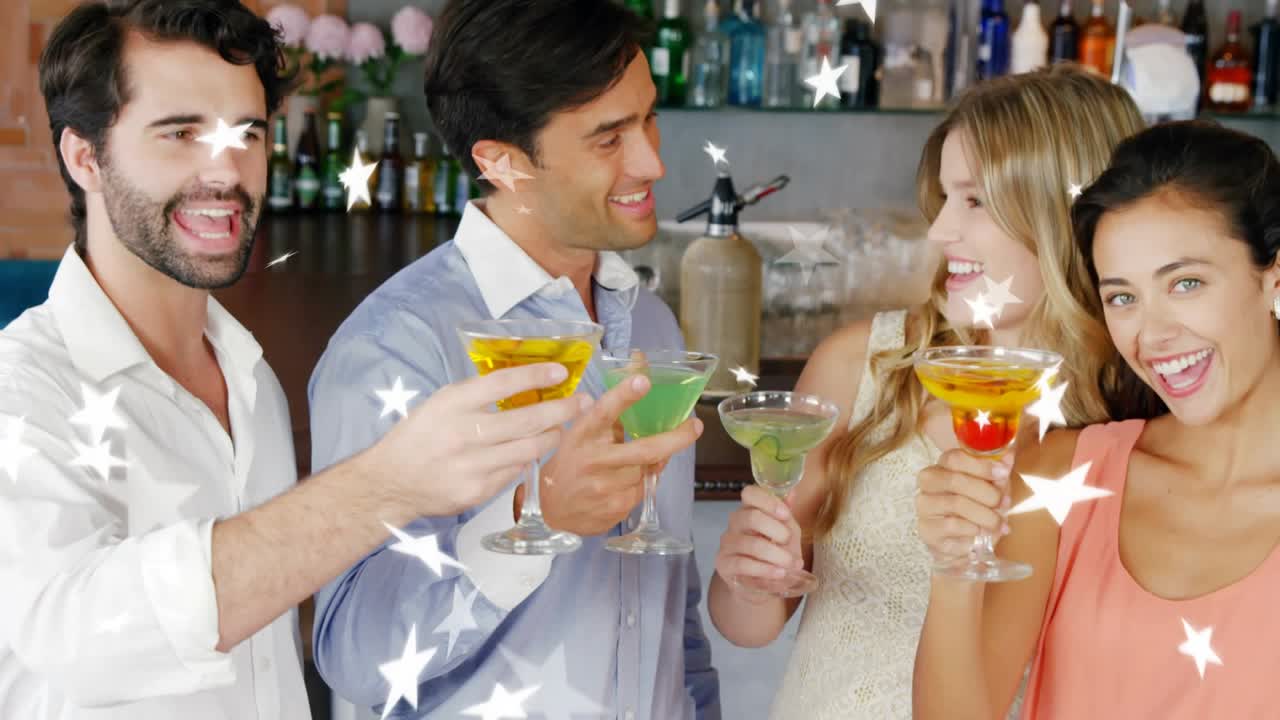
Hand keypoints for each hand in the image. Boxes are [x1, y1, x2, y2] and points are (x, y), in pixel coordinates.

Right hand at [369, 363, 591, 516]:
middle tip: (581, 402)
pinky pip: (515, 472)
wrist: (391, 482)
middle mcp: (464, 433)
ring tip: (561, 428)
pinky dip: (525, 460)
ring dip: (552, 436)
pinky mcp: (478, 491)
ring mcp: (472, 465)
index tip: (561, 371)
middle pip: (527, 419)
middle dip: (562, 409)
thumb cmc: (419, 437)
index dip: (536, 375)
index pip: (503, 383)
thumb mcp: (441, 403)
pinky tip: (527, 452)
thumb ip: (478, 395)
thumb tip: (525, 385)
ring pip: (529, 449)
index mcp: (452, 404)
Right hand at [526, 373, 703, 535]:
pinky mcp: (616, 509)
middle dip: (676, 438)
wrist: (551, 511)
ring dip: (645, 468)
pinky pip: (641, 492)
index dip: (624, 395)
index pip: (604, 412)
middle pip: (645, 449)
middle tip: (695, 426)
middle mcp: (594, 460)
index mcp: (582, 435)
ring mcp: (606, 488)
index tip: (644, 380)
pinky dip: (638, 486)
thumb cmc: (570, 465)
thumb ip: (610, 416)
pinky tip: (617, 488)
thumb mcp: (580, 436)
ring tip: (622, 470)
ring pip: (647, 471)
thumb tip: (642, 376)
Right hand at [714, 485, 803, 597]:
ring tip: (792, 564)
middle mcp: (735, 523)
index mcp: (750, 509)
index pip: (750, 493)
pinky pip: (743, 564)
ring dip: (777, 555)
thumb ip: (787, 516)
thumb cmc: (774, 555)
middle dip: (777, 530)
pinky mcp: (724, 564)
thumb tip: (792, 493)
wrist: (761, 585)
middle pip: (751, 517)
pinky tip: (779, 573)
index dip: (769, 502)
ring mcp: (727, 543)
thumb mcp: (787, 534)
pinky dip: (766, 569)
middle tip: (789, 543)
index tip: (785, 515)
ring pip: (751, 544)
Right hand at [915, 448, 1012, 563]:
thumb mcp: (992, 489)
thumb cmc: (977, 511)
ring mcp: (924, 506)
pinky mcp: (926, 529)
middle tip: (1004, 504)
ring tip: (999, 524)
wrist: (964, 545)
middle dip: (987, 493)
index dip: (981, 465)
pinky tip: (982, 534)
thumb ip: (998, 473)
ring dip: (985, 515)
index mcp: (942, 466)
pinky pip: (953, 526)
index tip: (1003, 473)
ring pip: (956, 504)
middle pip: (955, 480)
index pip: (955, 458)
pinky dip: (974, 530)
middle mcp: (928, 483)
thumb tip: (1009, 456)